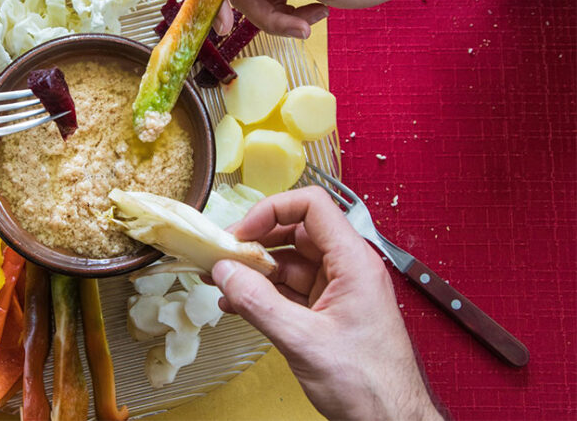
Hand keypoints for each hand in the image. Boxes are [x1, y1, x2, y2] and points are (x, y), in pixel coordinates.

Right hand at [210, 187, 441, 419]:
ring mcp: (336, 291)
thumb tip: (225, 273)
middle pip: (294, 233)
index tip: (242, 231)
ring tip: (220, 281)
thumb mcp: (303, 340)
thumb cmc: (369, 384)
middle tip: (223, 254)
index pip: (311, 206)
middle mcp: (346, 270)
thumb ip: (259, 303)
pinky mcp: (326, 313)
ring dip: (253, 271)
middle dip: (255, 242)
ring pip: (287, 264)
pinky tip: (236, 304)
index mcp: (353, 262)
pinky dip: (262, 294)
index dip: (272, 210)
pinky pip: (288, 291)